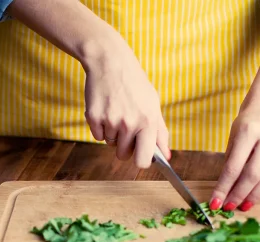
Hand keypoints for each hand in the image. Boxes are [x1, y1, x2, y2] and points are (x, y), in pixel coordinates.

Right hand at [83, 49, 170, 167]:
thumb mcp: (153, 104)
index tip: (139, 155)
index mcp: (148, 121)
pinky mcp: (93, 118)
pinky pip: (97, 136)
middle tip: (125, 128)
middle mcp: (129, 123)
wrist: (110, 61)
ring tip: (116, 111)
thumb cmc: (134, 83)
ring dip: (112, 133)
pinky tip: (105, 109)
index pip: (143, 160)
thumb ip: (161, 132)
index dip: (140, 161)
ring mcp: (110, 121)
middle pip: (123, 155)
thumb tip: (166, 156)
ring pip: (110, 144)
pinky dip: (100, 127)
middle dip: (124, 147)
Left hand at [211, 99, 259, 211]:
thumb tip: (224, 193)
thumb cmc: (246, 125)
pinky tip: (259, 195)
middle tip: (230, 207)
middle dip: (240, 195)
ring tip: (244, 205)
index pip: (233, 166)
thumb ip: (230, 163)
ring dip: (256, 195)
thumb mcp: (232, 138)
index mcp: (248, 131)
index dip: (224, 188)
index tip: (216, 203)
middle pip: (254, 174)